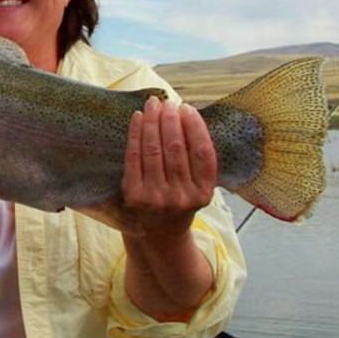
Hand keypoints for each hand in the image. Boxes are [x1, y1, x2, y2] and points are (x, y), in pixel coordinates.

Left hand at [122, 97, 216, 238]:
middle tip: (167, 102)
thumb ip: (196, 160)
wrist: (158, 235)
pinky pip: (134, 157)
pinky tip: (138, 118)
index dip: (195, 127)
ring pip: (154, 149)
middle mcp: (182, 197)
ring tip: (153, 104)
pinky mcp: (135, 195)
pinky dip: (136, 134)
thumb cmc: (178, 201)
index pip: (202, 153)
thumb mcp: (197, 187)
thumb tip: (186, 114)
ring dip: (153, 122)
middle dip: (170, 119)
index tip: (187, 108)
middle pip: (176, 148)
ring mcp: (157, 197)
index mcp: (204, 193)